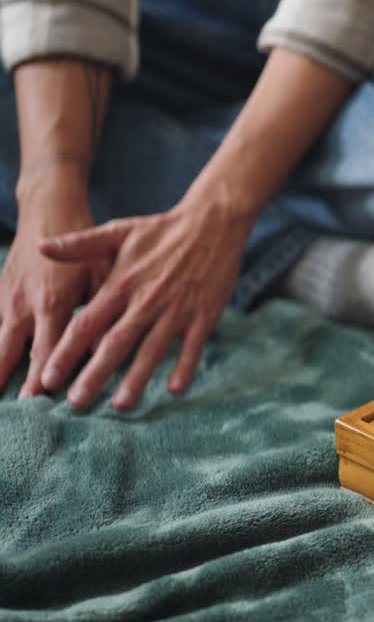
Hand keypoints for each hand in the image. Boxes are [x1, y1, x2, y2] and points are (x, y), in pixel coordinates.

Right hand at [0, 183, 106, 397]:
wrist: (49, 209)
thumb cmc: (88, 244)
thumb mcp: (103, 271)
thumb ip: (105, 308)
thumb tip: (115, 344)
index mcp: (54, 303)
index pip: (48, 350)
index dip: (44, 377)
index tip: (42, 404)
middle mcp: (24, 305)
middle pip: (12, 353)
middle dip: (9, 382)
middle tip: (12, 412)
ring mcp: (5, 300)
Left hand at [38, 197, 252, 411]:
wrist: (213, 222)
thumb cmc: (162, 229)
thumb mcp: (118, 231)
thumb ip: (80, 244)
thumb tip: (42, 247)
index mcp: (122, 284)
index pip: (87, 323)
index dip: (66, 352)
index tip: (50, 378)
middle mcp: (147, 300)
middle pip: (116, 343)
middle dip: (95, 375)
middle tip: (77, 403)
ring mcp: (177, 309)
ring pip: (152, 350)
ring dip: (137, 379)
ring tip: (121, 405)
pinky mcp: (205, 314)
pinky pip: (193, 346)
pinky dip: (184, 367)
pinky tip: (174, 389)